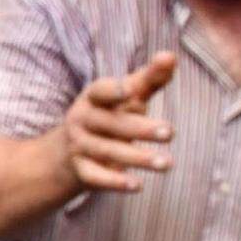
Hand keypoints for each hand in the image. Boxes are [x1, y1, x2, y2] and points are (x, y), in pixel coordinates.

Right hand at [57, 50, 176, 194]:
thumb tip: (170, 55)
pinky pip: (96, 177)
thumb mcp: (129, 95)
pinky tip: (137, 185)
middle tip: (171, 132)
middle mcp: (82, 120)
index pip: (99, 91)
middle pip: (111, 123)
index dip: (111, 91)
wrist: (69, 150)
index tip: (128, 90)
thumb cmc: (110, 115)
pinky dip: (115, 182)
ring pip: (108, 151)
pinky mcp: (81, 170)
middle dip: (141, 128)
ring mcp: (80, 145)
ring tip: (167, 163)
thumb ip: (150, 78)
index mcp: (93, 98)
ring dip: (138, 158)